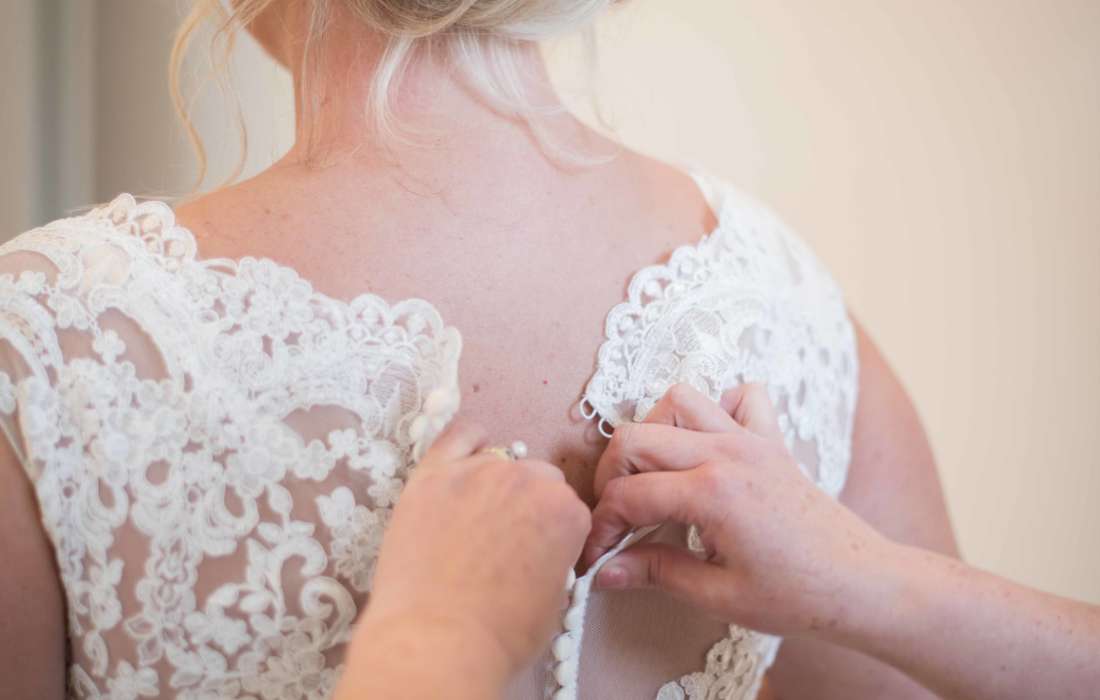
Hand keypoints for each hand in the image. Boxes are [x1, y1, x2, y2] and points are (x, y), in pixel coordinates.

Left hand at [353, 418, 590, 687]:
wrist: (436, 641)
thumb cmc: (498, 633)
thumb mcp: (555, 600)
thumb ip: (557, 557)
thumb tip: (543, 548)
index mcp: (565, 511)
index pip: (570, 510)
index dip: (556, 534)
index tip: (539, 552)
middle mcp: (527, 480)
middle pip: (539, 479)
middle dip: (529, 505)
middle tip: (506, 541)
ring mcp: (478, 471)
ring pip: (500, 459)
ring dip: (496, 483)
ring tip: (476, 519)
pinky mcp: (434, 473)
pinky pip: (457, 435)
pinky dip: (467, 441)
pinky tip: (466, 454)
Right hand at [583, 383, 889, 638]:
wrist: (861, 584)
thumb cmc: (797, 596)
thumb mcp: (718, 594)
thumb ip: (655, 573)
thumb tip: (603, 572)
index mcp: (712, 493)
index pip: (628, 495)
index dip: (601, 528)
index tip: (596, 556)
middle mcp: (727, 453)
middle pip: (636, 437)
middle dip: (610, 476)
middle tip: (615, 517)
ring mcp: (751, 439)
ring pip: (678, 400)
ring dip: (653, 431)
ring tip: (653, 476)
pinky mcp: (770, 440)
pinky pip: (738, 396)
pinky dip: (716, 408)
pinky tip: (708, 447)